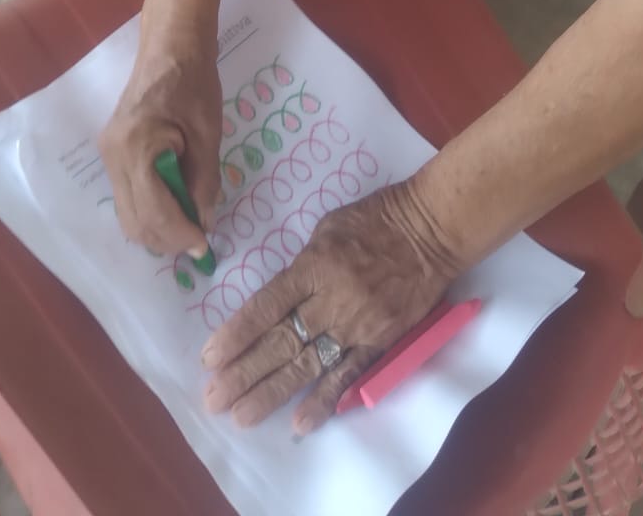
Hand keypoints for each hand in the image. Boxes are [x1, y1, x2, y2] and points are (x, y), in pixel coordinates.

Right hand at [98, 32, 222, 257]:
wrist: (171, 45)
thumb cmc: (195, 81)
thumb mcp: (209, 133)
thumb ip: (205, 181)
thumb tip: (204, 223)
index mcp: (136, 147)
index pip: (154, 212)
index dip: (181, 235)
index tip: (206, 247)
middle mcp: (113, 157)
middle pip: (134, 222)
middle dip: (167, 239)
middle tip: (199, 239)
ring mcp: (108, 155)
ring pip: (127, 214)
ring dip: (158, 228)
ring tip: (190, 223)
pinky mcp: (112, 153)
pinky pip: (128, 196)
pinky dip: (150, 209)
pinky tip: (176, 202)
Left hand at [201, 179, 458, 434]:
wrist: (432, 229)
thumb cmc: (376, 218)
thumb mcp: (328, 228)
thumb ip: (303, 266)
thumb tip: (281, 297)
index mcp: (314, 266)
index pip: (266, 306)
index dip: (236, 334)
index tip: (209, 358)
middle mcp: (331, 300)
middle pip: (280, 342)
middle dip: (243, 373)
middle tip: (213, 400)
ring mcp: (357, 326)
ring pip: (308, 365)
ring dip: (272, 393)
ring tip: (241, 417)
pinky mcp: (381, 342)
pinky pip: (349, 375)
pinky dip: (325, 400)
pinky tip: (300, 424)